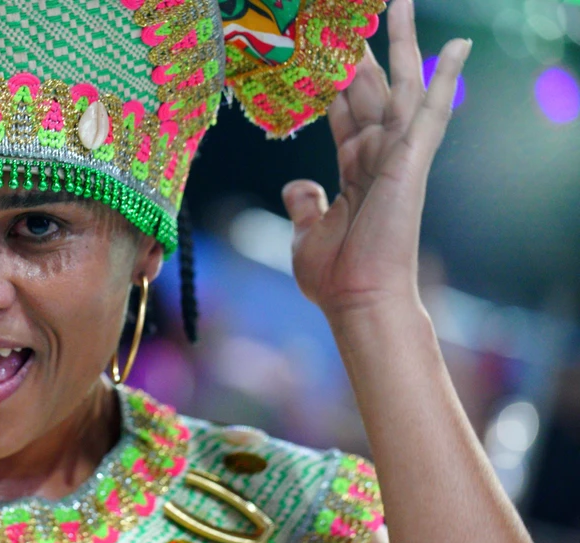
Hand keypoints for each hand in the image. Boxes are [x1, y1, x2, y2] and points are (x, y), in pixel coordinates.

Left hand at [281, 0, 470, 321]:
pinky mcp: (412, 161)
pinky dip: (446, 78)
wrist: (357, 300)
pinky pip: (432, 111)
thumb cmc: (335, 276)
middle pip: (368, 88)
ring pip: (400, 86)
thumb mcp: (307, 232)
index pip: (344, 111)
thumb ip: (305, 204)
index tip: (318, 51)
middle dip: (358, 50)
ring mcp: (398, 155)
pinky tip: (458, 46)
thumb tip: (297, 186)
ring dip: (401, 44)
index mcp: (355, 169)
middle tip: (349, 14)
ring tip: (400, 3)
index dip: (331, 80)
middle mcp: (379, 156)